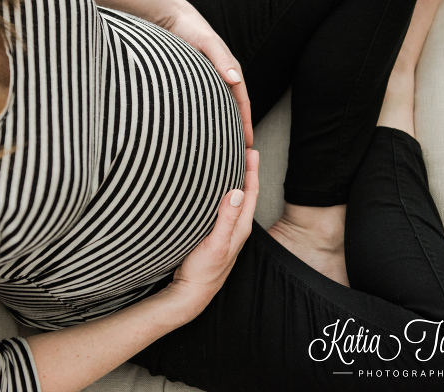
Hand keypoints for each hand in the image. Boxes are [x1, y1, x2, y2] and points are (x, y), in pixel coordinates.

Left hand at [159, 0, 253, 147]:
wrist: (171, 19)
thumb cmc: (191, 29)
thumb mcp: (207, 43)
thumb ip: (220, 59)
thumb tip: (236, 79)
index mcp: (229, 70)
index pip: (242, 102)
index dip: (246, 123)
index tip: (248, 144)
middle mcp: (221, 78)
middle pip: (233, 109)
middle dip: (237, 131)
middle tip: (237, 155)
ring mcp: (208, 81)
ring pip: (219, 108)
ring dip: (223, 126)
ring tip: (221, 148)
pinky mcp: (195, 83)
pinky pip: (204, 104)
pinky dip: (207, 118)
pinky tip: (200, 131)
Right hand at [161, 148, 259, 322]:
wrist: (190, 294)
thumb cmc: (203, 272)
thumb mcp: (215, 244)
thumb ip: (226, 219)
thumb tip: (237, 191)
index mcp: (240, 228)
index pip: (251, 193)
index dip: (252, 171)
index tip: (252, 151)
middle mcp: (236, 228)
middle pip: (246, 194)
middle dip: (247, 171)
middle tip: (245, 150)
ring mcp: (226, 232)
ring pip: (235, 201)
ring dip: (236, 181)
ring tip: (233, 164)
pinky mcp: (214, 235)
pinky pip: (223, 208)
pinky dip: (223, 194)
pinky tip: (214, 191)